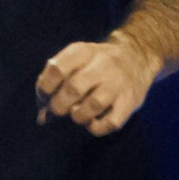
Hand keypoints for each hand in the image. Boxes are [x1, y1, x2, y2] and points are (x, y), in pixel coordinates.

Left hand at [34, 34, 161, 136]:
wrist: (137, 55)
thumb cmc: (94, 64)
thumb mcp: (74, 62)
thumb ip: (53, 84)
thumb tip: (41, 118)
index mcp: (82, 52)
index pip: (56, 70)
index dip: (44, 87)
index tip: (45, 95)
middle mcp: (102, 65)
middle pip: (73, 88)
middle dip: (58, 105)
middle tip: (58, 109)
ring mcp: (118, 84)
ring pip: (93, 105)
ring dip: (77, 115)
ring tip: (76, 113)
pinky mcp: (130, 101)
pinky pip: (111, 122)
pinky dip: (96, 127)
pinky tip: (92, 121)